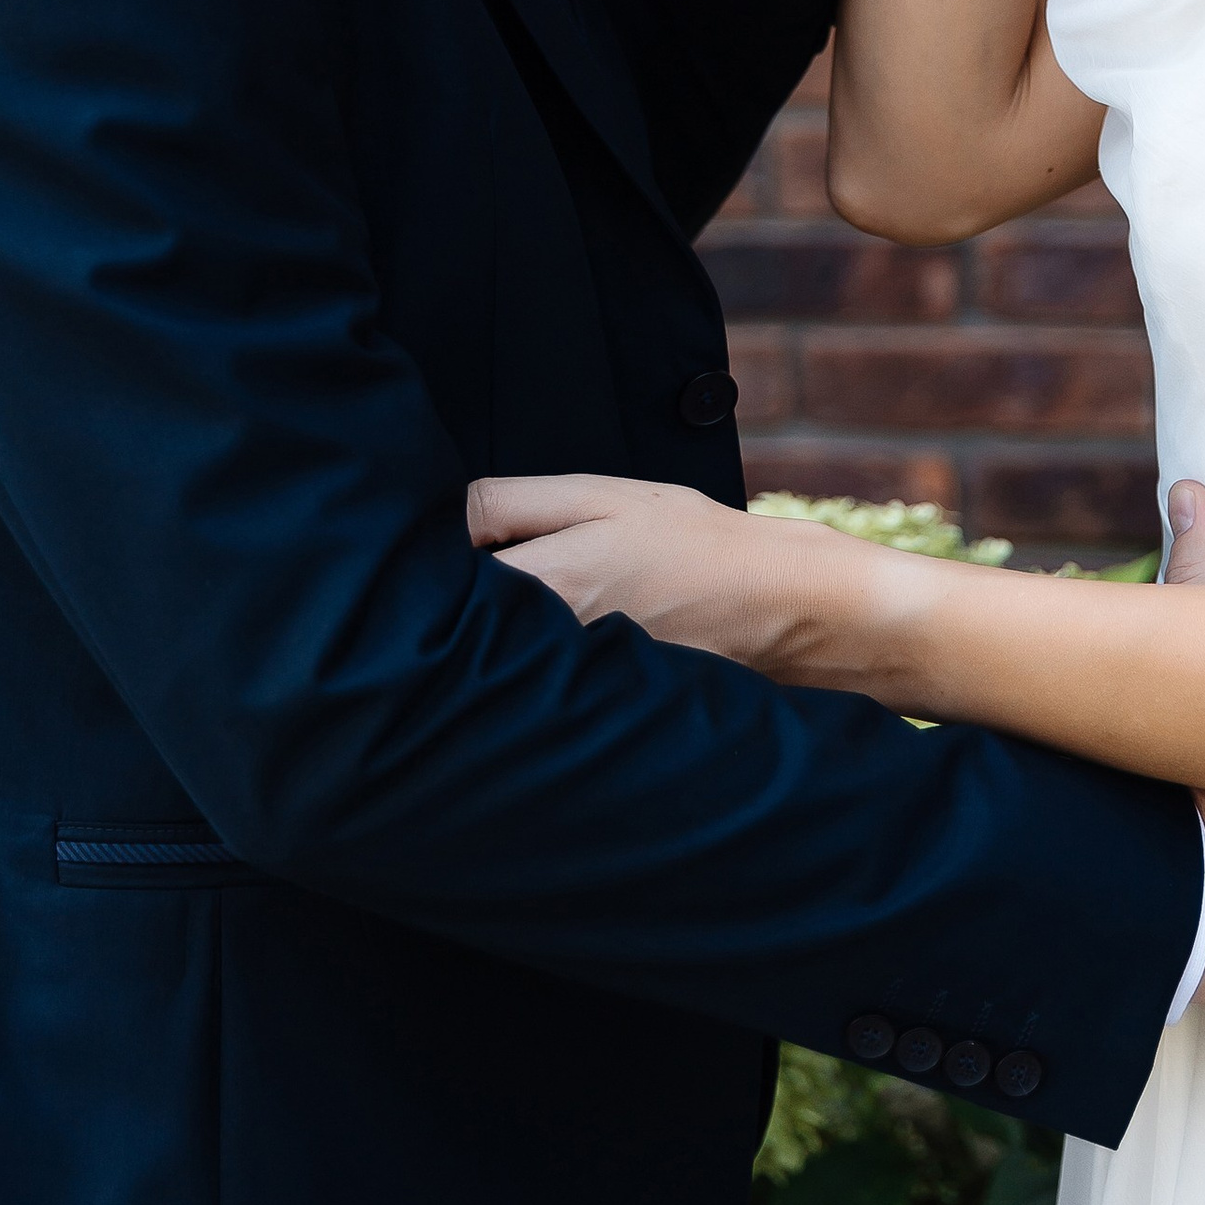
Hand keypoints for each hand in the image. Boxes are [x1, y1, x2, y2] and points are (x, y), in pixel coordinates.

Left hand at [468, 470, 877, 676]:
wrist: (775, 606)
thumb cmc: (691, 543)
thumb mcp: (601, 495)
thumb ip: (512, 502)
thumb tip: (442, 518)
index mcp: (539, 586)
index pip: (437, 583)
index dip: (429, 561)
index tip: (438, 544)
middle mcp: (544, 651)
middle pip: (459, 631)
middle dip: (452, 605)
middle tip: (476, 569)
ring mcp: (568, 686)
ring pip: (495, 660)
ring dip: (492, 636)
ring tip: (538, 602)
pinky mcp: (590, 709)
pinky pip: (536, 684)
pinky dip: (534, 664)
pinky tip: (560, 641)